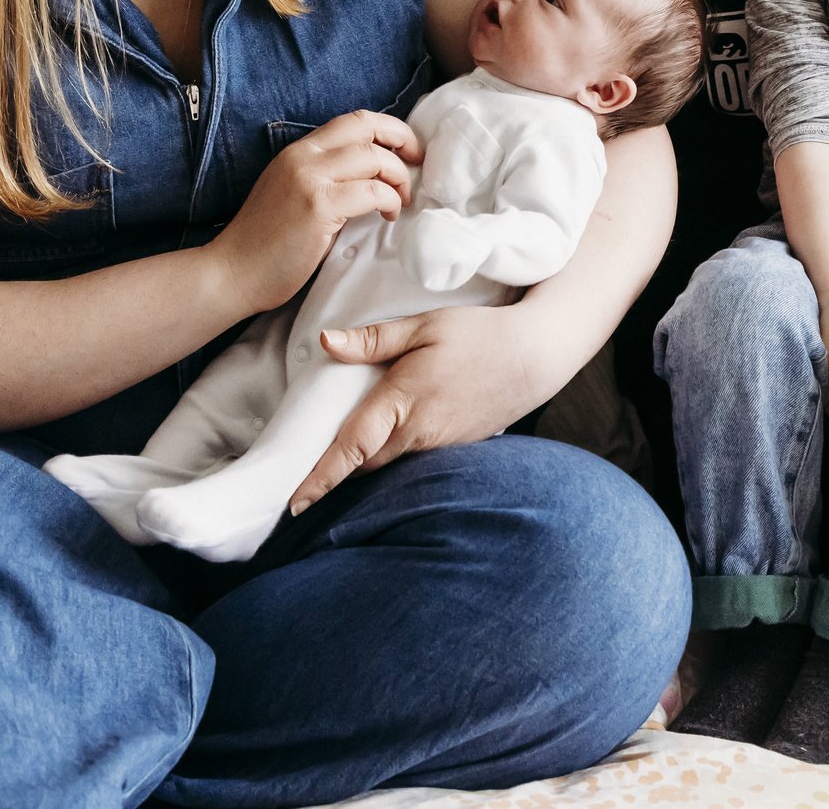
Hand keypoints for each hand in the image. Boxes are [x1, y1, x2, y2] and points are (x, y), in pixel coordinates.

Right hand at [219, 110, 421, 312]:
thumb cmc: (266, 244)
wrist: (232, 273)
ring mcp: (310, 179)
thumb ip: (327, 179)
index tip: (407, 150)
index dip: (388, 129)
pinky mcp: (318, 206)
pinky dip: (390, 200)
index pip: (353, 120)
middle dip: (403, 140)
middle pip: (368, 127)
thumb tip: (373, 177)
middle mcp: (304, 157)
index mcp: (298, 152)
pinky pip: (372, 191)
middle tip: (418, 164)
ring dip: (399, 177)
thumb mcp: (294, 195)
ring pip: (375, 157)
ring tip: (400, 201)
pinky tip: (388, 215)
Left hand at [289, 304, 550, 511]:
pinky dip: (390, 457)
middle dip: (333, 474)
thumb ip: (373, 339)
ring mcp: (438, 445)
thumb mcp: (425, 325)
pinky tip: (384, 444)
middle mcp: (418, 432)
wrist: (535, 356)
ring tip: (333, 465)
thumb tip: (325, 342)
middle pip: (364, 464)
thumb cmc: (479, 335)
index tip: (294, 504)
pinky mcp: (453, 447)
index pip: (351, 448)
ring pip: (387, 464)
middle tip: (299, 479)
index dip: (321, 478)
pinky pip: (411, 459)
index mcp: (403, 401)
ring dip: (361, 465)